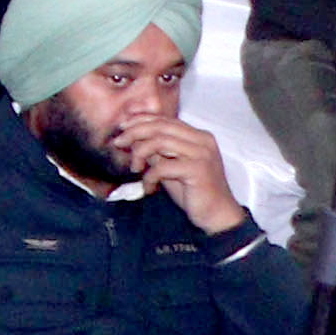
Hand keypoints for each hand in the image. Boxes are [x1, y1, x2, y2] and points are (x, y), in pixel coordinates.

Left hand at [115, 114, 244, 235]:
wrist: (217, 214)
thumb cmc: (192, 191)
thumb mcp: (170, 165)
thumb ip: (156, 151)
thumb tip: (132, 137)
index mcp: (198, 136)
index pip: (165, 120)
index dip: (140, 120)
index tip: (122, 128)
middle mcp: (203, 140)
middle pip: (160, 127)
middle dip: (134, 133)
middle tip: (118, 143)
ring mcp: (202, 154)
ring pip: (159, 142)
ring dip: (140, 154)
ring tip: (135, 169)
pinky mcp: (198, 170)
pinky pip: (163, 167)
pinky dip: (149, 176)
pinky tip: (149, 188)